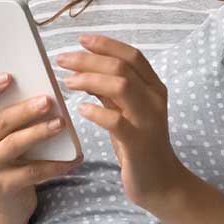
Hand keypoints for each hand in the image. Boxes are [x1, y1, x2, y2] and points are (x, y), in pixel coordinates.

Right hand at [0, 73, 80, 223]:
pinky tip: (74, 158)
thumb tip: (47, 90)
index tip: (9, 76)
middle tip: (48, 101)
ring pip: (14, 144)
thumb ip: (18, 114)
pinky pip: (32, 172)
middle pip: (0, 122)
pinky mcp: (2, 185)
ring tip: (60, 124)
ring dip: (39, 132)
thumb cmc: (14, 156)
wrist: (9, 200)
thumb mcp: (9, 133)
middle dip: (25, 110)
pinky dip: (55, 165)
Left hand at [54, 33, 194, 212]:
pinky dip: (96, 111)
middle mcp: (154, 100)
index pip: (132, 56)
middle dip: (88, 59)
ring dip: (90, 79)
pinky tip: (80, 109)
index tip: (81, 40)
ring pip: (121, 86)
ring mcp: (149, 121)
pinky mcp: (139, 143)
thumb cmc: (140, 146)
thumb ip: (110, 91)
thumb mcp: (125, 112)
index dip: (106, 44)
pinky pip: (116, 121)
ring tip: (67, 82)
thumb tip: (86, 69)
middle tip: (62, 60)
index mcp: (154, 88)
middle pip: (122, 66)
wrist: (161, 183)